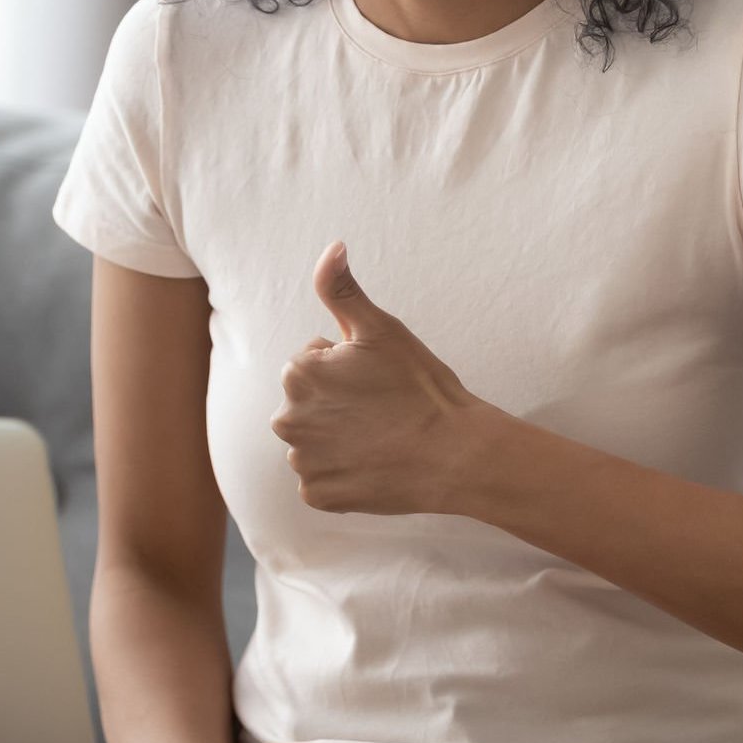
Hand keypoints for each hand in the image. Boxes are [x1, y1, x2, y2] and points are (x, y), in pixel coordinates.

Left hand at [270, 240, 494, 516]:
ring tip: (380, 436)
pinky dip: (344, 474)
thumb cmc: (420, 386)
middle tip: (380, 408)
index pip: (312, 364)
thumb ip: (342, 287)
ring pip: (314, 442)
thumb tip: (331, 246)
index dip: (346, 368)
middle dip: (335, 403)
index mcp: (297, 374)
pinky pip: (322, 480)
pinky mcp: (318, 495)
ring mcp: (303, 462)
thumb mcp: (381, 328)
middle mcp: (287, 420)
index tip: (376, 379)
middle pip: (308, 404)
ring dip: (338, 439)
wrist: (454, 454)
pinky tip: (375, 464)